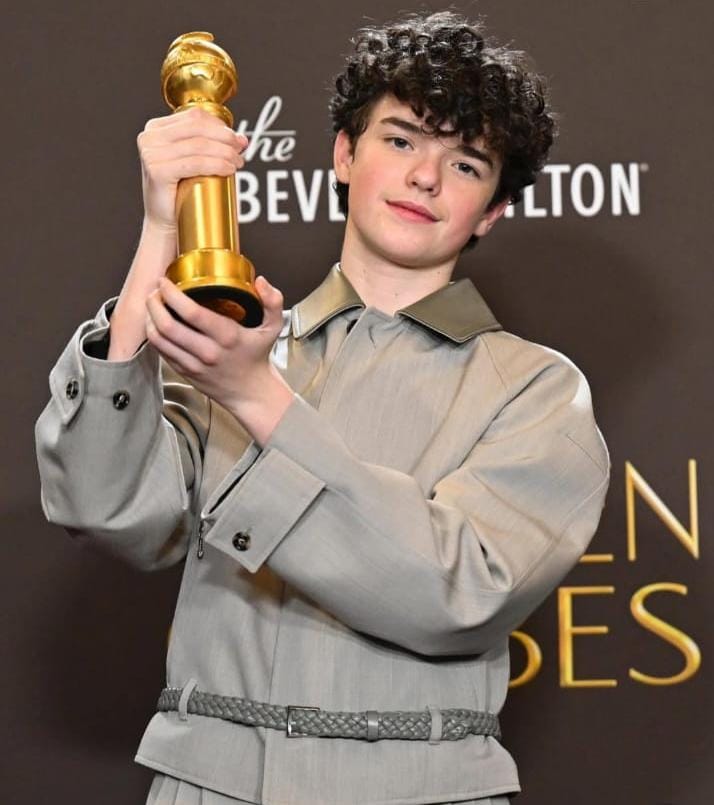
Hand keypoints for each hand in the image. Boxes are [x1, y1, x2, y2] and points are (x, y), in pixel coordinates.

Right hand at [137, 107, 247, 231]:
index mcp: (155, 129)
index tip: (237, 140)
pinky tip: (229, 169)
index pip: (194, 116)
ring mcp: (151, 154)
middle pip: (198, 128)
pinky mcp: (158, 171)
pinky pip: (195, 163)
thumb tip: (242, 139)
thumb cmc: (180, 194)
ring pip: (199, 146)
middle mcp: (149, 137)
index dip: (220, 126)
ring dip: (225, 153)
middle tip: (241, 151)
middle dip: (225, 138)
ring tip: (238, 163)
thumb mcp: (193, 162)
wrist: (165, 224)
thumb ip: (210, 146)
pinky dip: (217, 164)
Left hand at [145, 276, 294, 444]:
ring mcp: (194, 364)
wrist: (252, 392)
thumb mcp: (273, 328)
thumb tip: (261, 282)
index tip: (166, 281)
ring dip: (149, 319)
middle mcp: (208, 352)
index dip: (173, 294)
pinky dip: (154, 334)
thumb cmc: (258, 357)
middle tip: (154, 291)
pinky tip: (155, 322)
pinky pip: (161, 351)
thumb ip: (273, 302)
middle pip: (168, 326)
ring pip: (159, 340)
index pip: (192, 313)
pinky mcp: (185, 372)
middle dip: (154, 304)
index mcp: (227, 337)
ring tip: (152, 304)